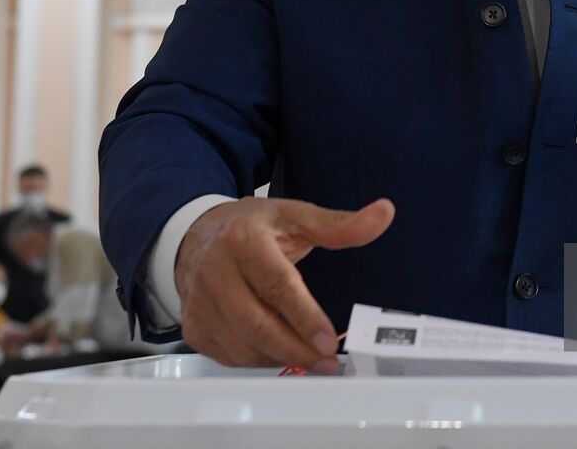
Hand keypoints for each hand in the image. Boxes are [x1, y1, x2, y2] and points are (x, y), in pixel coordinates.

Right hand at [175, 196, 394, 368]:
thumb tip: (383, 214)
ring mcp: (200, 303)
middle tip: (327, 362)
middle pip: (257, 324)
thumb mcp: (295, 216)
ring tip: (311, 360)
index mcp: (243, 240)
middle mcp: (215, 272)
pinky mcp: (194, 327)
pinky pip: (230, 356)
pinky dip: (259, 361)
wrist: (197, 235)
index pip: (277, 285)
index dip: (305, 317)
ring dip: (280, 359)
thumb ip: (340, 224)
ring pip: (242, 346)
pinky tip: (280, 354)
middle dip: (296, 349)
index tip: (330, 341)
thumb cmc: (252, 227)